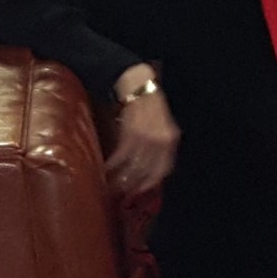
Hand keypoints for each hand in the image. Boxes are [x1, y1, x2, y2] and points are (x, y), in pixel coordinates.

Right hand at [106, 73, 179, 195]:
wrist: (137, 85)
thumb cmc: (147, 105)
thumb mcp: (159, 126)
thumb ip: (157, 145)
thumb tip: (144, 167)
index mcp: (171, 139)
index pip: (164, 169)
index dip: (151, 182)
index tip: (140, 191)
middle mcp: (162, 140)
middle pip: (147, 170)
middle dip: (133, 183)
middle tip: (122, 192)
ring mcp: (147, 137)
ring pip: (134, 165)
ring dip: (121, 176)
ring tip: (111, 184)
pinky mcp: (132, 133)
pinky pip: (122, 155)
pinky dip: (113, 164)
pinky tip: (106, 168)